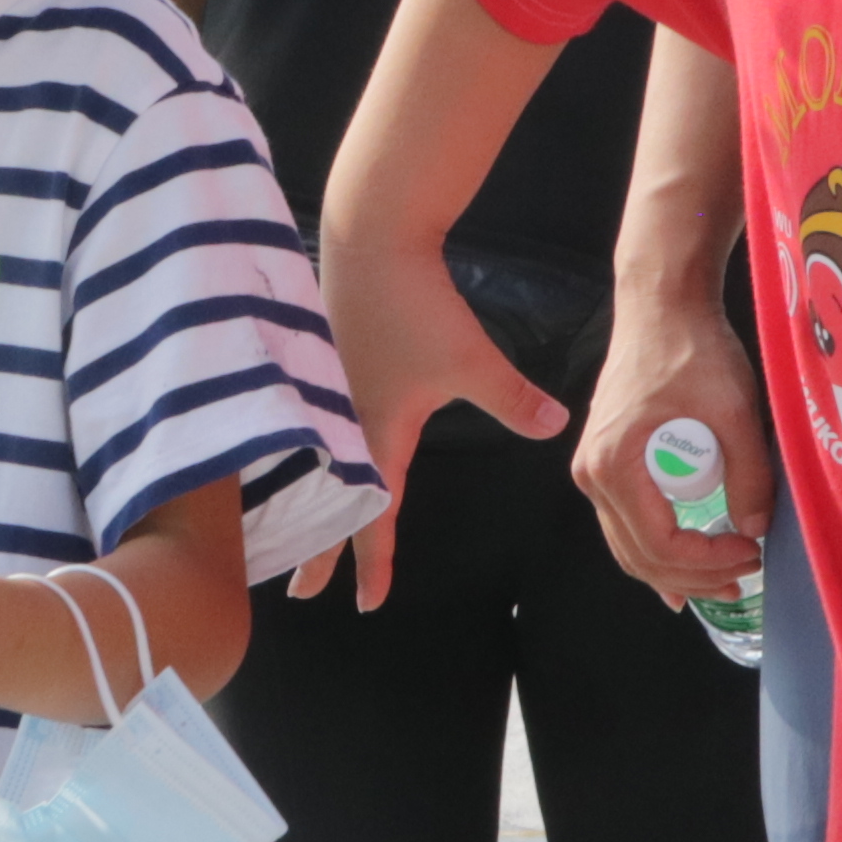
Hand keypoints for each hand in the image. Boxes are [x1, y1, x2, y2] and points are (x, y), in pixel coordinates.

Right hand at [297, 234, 562, 608]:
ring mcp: (322, 393)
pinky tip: (297, 458)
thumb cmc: (416, 304)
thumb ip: (512, 399)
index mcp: (374, 433)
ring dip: (298, 505)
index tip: (371, 603)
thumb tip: (555, 427)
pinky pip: (302, 431)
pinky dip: (295, 460)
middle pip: (323, 503)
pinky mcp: (318, 365)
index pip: (372, 517)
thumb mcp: (471, 359)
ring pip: (304, 468)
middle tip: (301, 593)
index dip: (373, 562)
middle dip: (313, 551)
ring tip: (286, 532)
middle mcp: (338, 422)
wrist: (368, 238)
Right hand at [572, 276, 766, 603]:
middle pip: (638, 555)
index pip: (659, 543)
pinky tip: (680, 572)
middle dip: (693, 576)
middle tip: (745, 574)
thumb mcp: (735, 411)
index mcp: (616, 464)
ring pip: (629, 546)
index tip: (750, 551)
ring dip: (674, 570)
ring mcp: (593, 469)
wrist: (662, 304)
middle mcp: (592, 474)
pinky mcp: (605, 460)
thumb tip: (756, 530)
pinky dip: (655, 550)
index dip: (707, 560)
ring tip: (722, 578)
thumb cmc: (694, 349)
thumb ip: (748, 474)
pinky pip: (627, 523)